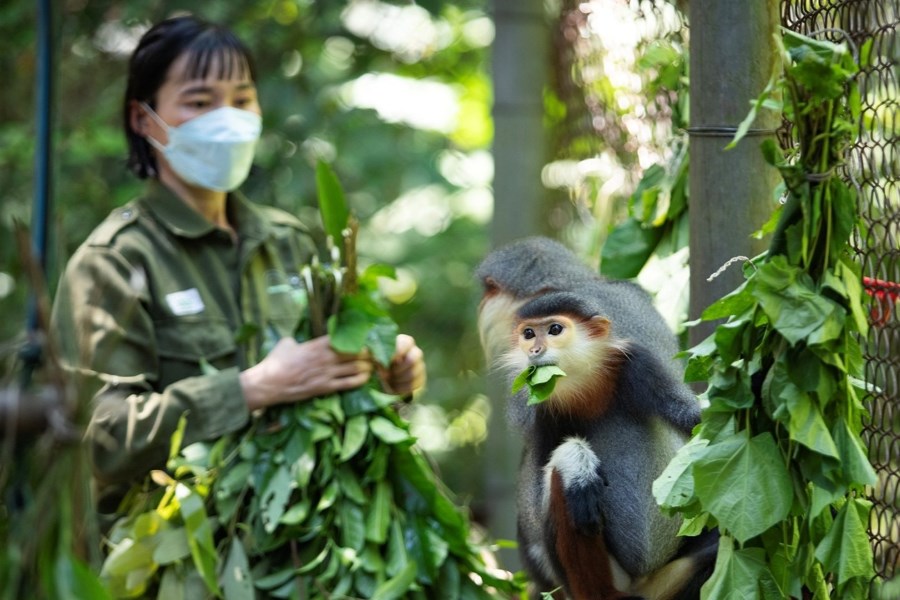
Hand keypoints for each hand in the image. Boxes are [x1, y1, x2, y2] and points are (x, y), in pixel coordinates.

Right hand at [240, 336, 372, 410]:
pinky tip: (366, 378)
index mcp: (317, 344)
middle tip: (374, 352)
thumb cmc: (276, 361)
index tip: (366, 336)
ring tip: (373, 365)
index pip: (345, 337)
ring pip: (355, 368)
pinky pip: (349, 384)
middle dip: (367, 352)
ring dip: (367, 366)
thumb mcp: (287, 343)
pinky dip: (360, 380)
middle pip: (356, 352)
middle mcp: (325, 357)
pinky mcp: (325, 387)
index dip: (358, 336)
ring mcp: (326, 373)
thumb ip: (299, 340)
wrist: (269, 383)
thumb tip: (299, 341)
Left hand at [378, 334, 425, 396]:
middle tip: (384, 374)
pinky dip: (401, 388)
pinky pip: (415, 384)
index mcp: (403, 342)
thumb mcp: (371, 357)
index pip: (407, 342)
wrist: (380, 380)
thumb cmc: (374, 364)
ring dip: (397, 379)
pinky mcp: (420, 379)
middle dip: (397, 369)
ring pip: (414, 373)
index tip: (385, 361)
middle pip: (414, 358)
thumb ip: (373, 354)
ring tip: (387, 380)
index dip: (397, 352)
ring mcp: (419, 366)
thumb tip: (376, 358)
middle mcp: (414, 352)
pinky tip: (393, 386)